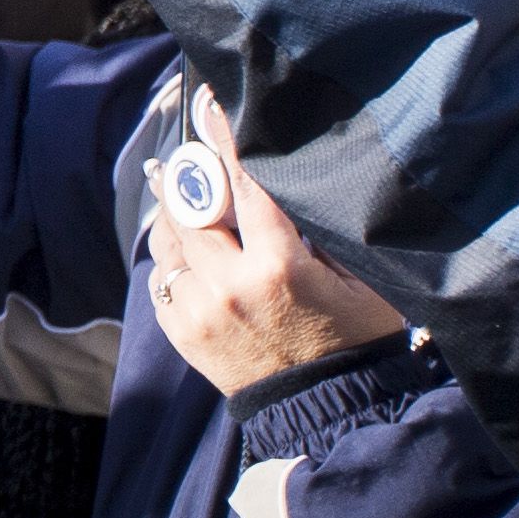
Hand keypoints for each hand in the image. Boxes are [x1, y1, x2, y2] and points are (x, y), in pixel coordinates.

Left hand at [147, 97, 408, 396]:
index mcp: (278, 266)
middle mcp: (230, 285)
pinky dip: (176, 262)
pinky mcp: (182, 333)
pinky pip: (164, 279)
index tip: (209, 107)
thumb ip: (315, 234)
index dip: (224, 142)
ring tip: (189, 207)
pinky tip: (195, 258)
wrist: (329, 410)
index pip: (243, 186)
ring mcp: (200, 310)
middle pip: (189, 208)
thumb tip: (281, 184)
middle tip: (188, 158)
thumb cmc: (353, 339)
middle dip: (189, 180)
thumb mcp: (355, 280)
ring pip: (170, 243)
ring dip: (178, 222)